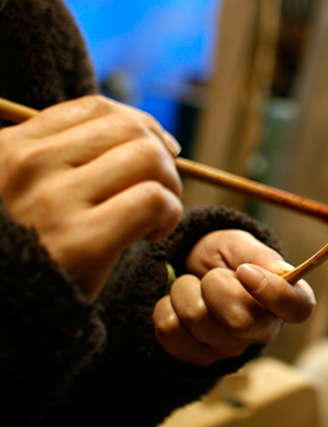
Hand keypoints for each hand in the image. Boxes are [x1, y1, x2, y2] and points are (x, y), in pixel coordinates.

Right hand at [0, 95, 182, 299]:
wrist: (3, 314)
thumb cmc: (30, 248)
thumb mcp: (29, 190)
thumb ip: (69, 156)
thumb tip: (152, 134)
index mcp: (14, 148)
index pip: (99, 108)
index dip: (144, 126)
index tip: (161, 151)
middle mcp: (29, 166)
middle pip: (131, 130)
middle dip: (162, 157)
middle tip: (159, 191)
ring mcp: (53, 202)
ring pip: (149, 158)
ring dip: (170, 186)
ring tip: (155, 215)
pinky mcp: (81, 242)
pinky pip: (155, 200)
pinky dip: (169, 215)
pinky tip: (150, 236)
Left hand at [153, 230, 315, 365]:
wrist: (187, 267)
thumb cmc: (223, 256)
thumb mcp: (241, 244)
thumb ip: (261, 256)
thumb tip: (277, 272)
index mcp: (284, 300)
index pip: (297, 309)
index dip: (274, 293)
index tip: (245, 271)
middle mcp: (262, 330)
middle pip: (241, 320)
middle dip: (215, 286)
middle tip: (212, 275)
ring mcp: (229, 349)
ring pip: (197, 320)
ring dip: (185, 291)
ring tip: (193, 284)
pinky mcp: (195, 358)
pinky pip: (169, 331)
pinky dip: (165, 307)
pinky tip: (177, 303)